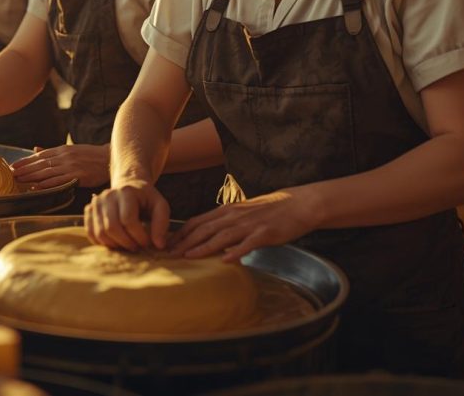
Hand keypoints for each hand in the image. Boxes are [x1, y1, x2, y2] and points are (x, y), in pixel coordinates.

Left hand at [11, 144, 109, 189]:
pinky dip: (46, 184)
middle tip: (11, 175)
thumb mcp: (71, 150)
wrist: (108, 158)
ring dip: (31, 176)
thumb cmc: (90, 155)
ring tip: (19, 181)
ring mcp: (70, 166)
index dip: (25, 161)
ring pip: (47, 172)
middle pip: (40, 163)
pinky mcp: (77, 175)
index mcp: (62, 150)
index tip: (13, 166)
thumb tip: (35, 149)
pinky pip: (58, 180)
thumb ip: (53, 151)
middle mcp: (64, 156)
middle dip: (24, 169)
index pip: (39, 155)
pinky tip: (37, 187)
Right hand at [85, 181, 170, 251]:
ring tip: (127, 245)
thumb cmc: (146, 200)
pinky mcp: (89, 210)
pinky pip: (91, 233)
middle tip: (137, 247)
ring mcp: (96, 203)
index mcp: (126, 192)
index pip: (128, 220)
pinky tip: (115, 242)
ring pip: (100, 233)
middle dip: (126, 243)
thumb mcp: (160, 206)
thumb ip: (162, 223)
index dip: (139, 236)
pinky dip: (102, 243)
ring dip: (115, 245)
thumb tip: (159, 245)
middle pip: (112, 227)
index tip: (147, 243)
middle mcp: (107, 195)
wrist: (129, 188)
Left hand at [167, 188, 316, 261]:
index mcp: (227, 211)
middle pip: (205, 229)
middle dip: (185, 241)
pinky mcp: (265, 233)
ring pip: (222, 236)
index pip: (198, 221)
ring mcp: (249, 224)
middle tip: (169, 254)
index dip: (181, 233)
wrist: (296, 204)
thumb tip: (208, 239)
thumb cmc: (268, 211)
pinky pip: (248, 243)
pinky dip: (236, 251)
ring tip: (188, 256)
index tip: (167, 244)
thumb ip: (225, 224)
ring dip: (204, 246)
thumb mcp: (242, 214)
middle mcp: (234, 216)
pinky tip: (226, 260)